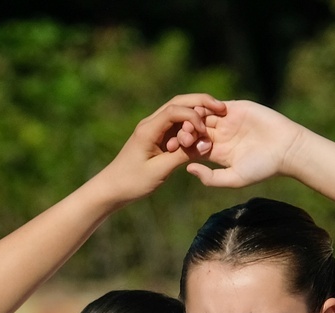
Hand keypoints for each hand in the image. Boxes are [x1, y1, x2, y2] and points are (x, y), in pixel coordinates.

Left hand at [91, 94, 227, 204]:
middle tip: (221, 107)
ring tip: (216, 116)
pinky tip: (203, 132)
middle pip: (178, 103)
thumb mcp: (159, 170)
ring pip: (178, 112)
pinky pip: (176, 125)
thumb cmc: (132, 181)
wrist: (112, 187)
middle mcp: (151, 123)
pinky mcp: (156, 137)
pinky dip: (190, 126)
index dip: (194, 117)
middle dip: (200, 103)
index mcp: (149, 129)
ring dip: (196, 113)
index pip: (175, 110)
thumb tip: (206, 145)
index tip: (204, 132)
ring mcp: (153, 129)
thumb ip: (182, 155)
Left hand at [185, 100, 306, 189]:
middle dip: (185, 131)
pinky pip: (214, 104)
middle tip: (184, 134)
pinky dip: (206, 106)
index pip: (192, 147)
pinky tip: (203, 112)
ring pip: (201, 115)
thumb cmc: (263, 167)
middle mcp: (220, 136)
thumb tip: (188, 168)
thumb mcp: (235, 178)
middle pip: (194, 130)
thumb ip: (211, 178)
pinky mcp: (235, 108)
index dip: (182, 146)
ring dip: (194, 117)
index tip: (176, 148)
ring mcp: (227, 121)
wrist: (286, 148)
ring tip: (193, 124)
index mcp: (217, 153)